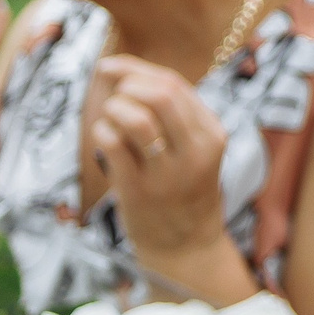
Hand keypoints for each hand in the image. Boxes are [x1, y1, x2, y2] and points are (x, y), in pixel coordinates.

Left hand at [89, 54, 230, 256]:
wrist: (186, 246)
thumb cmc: (183, 189)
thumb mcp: (195, 149)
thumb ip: (172, 114)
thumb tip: (122, 72)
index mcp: (212, 135)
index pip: (174, 84)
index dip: (135, 68)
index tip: (110, 68)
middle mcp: (195, 152)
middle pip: (161, 94)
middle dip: (127, 84)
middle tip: (113, 96)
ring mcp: (168, 173)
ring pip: (137, 118)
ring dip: (114, 109)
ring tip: (111, 120)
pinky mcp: (139, 191)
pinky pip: (112, 144)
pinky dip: (101, 132)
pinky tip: (104, 139)